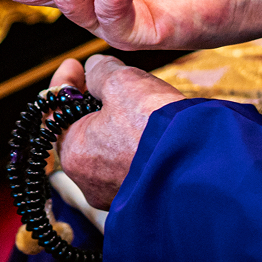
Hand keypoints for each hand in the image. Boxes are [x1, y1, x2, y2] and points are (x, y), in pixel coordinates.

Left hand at [49, 56, 183, 209]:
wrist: (207, 169)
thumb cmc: (156, 127)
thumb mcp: (122, 83)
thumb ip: (100, 71)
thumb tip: (94, 68)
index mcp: (73, 153)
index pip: (55, 111)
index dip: (64, 82)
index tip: (73, 64)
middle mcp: (88, 180)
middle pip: (81, 131)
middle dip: (90, 103)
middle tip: (101, 80)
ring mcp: (116, 193)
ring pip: (107, 149)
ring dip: (114, 124)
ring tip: (131, 100)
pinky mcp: (144, 197)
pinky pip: (130, 166)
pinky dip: (133, 145)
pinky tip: (148, 127)